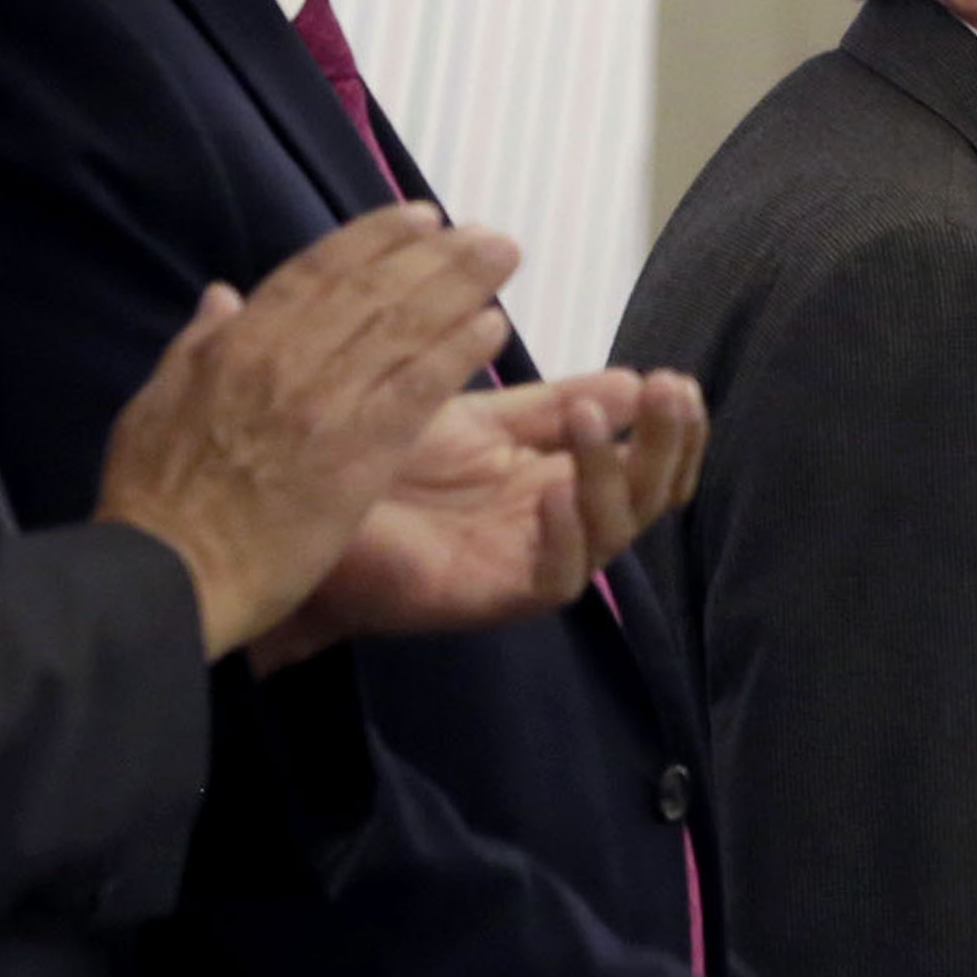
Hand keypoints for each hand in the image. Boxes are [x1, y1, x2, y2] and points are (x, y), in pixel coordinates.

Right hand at [93, 207, 521, 658]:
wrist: (166, 574)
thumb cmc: (154, 502)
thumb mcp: (154, 406)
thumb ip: (196, 345)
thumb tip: (224, 294)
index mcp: (235, 346)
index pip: (315, 272)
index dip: (372, 239)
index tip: (418, 218)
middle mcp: (283, 360)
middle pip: (371, 288)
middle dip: (434, 253)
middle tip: (486, 233)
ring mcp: (323, 404)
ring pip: (401, 325)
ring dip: (459, 284)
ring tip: (503, 258)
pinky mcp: (356, 453)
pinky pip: (417, 386)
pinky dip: (457, 350)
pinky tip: (493, 328)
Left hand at [249, 369, 709, 668]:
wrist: (303, 506)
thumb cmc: (385, 463)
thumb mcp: (480, 416)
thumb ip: (553, 402)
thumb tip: (636, 379)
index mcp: (563, 475)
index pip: (647, 458)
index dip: (671, 424)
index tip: (673, 379)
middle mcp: (562, 521)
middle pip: (650, 494)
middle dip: (667, 442)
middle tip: (669, 393)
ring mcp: (533, 561)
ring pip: (614, 531)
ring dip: (612, 471)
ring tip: (587, 419)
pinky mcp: (498, 597)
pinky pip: (558, 577)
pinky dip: (567, 535)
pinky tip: (555, 490)